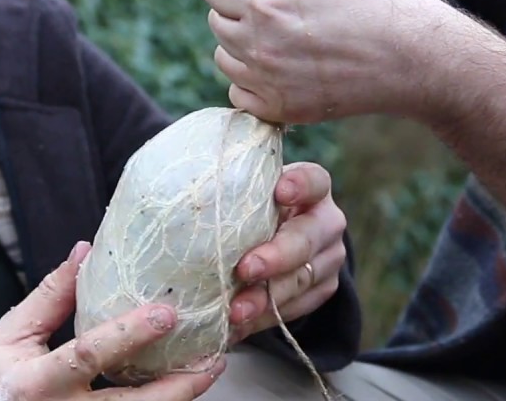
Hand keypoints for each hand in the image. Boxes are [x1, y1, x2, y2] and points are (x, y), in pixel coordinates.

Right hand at [0, 242, 224, 399]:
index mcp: (36, 382)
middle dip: (177, 387)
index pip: (89, 355)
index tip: (167, 313)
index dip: (130, 334)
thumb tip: (87, 250)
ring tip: (209, 371)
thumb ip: (51, 296)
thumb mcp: (9, 335)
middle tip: (215, 360)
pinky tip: (179, 391)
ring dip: (176, 400)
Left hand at [203, 0, 452, 123]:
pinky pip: (240, 95)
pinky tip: (283, 68)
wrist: (418, 59)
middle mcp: (259, 45)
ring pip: (226, 58)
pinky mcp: (283, 111)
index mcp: (267, 3)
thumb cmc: (381, 1)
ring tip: (283, 38)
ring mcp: (269, 83)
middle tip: (276, 7)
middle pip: (216, 21)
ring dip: (243, 45)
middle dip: (238, 8)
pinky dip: (253, 82)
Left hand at [226, 162, 346, 344]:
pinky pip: (296, 307)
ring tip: (235, 312)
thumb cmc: (255, 208)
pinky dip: (265, 317)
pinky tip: (239, 325)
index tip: (280, 192)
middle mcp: (327, 222)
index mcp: (312, 188)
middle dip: (275, 256)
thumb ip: (231, 192)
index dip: (300, 185)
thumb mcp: (250, 193)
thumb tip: (176, 194)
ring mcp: (329, 258)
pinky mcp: (324, 288)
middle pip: (305, 239)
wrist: (283, 238)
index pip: (313, 180)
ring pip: (300, 280)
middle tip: (245, 269)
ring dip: (265, 298)